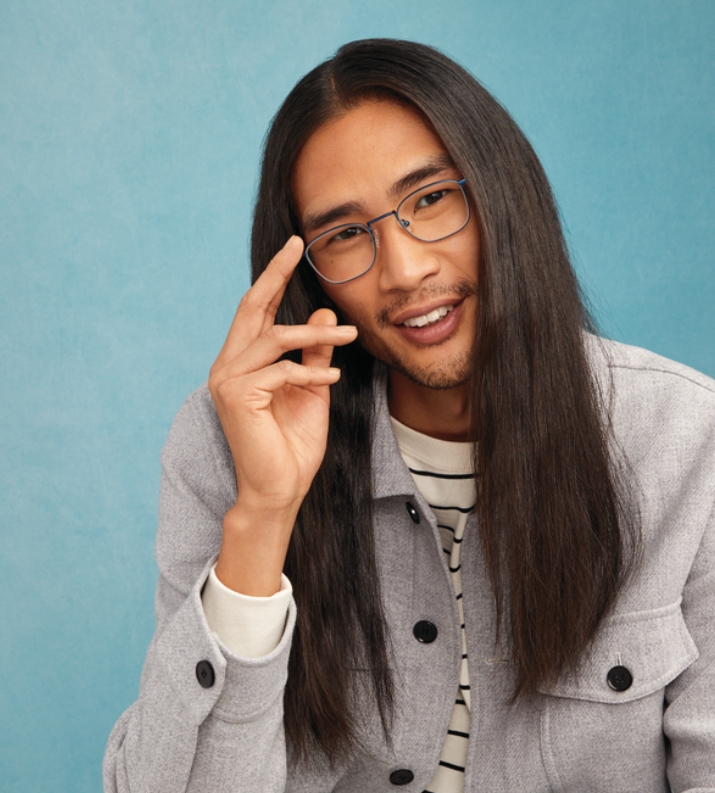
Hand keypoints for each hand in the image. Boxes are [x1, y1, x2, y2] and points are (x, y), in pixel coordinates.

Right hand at [208, 236, 356, 593]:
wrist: (280, 488)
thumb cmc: (293, 443)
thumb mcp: (312, 389)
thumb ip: (315, 353)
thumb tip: (325, 315)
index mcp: (243, 361)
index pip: (258, 310)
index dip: (275, 278)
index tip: (294, 248)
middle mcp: (227, 365)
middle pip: (252, 307)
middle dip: (276, 274)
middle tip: (298, 246)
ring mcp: (227, 380)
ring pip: (273, 337)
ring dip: (315, 335)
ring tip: (351, 336)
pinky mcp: (237, 397)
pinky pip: (281, 370)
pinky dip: (310, 371)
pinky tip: (331, 382)